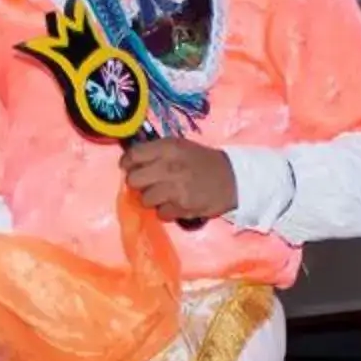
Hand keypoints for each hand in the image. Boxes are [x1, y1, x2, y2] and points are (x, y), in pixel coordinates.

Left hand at [121, 139, 236, 222]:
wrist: (232, 178)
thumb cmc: (201, 161)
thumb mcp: (179, 146)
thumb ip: (155, 151)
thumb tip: (128, 161)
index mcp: (168, 148)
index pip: (133, 155)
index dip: (127, 163)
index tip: (130, 167)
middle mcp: (169, 166)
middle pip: (134, 180)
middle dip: (138, 183)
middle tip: (148, 183)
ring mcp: (175, 188)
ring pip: (145, 199)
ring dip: (152, 199)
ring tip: (165, 194)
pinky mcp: (182, 207)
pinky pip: (161, 213)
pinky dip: (166, 211)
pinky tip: (177, 203)